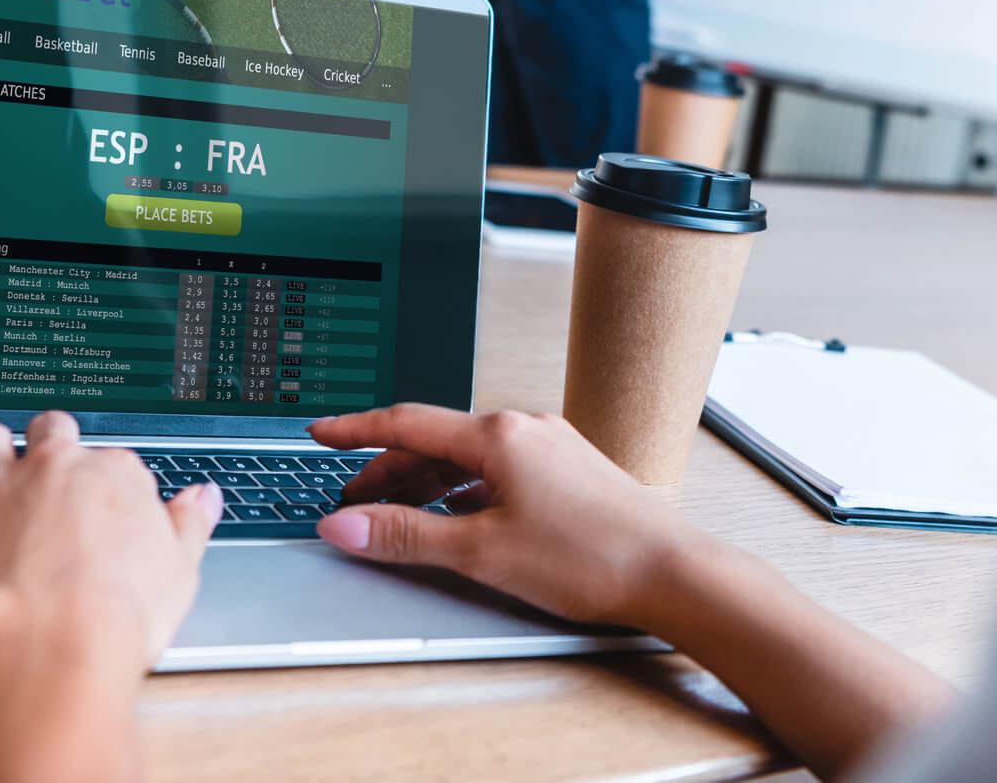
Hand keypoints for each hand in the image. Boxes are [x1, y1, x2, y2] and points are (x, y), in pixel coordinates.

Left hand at [0, 411, 223, 668]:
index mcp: (112, 475)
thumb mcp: (180, 570)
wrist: (50, 644)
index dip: (111, 485)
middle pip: (51, 432)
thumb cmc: (120, 614)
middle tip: (53, 467)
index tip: (111, 508)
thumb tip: (202, 499)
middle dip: (50, 443)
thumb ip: (188, 525)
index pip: (115, 462)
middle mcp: (50, 471)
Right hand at [308, 405, 701, 627]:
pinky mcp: (571, 473)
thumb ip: (406, 537)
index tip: (321, 432)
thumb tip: (346, 526)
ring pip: (470, 458)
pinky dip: (466, 491)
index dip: (356, 431)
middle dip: (387, 470)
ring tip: (397, 516)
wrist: (675, 573)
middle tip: (351, 500)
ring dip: (426, 484)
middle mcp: (526, 428)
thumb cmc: (593, 558)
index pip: (407, 423)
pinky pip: (501, 470)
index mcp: (498, 434)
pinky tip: (460, 519)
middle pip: (436, 441)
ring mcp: (552, 448)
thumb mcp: (482, 551)